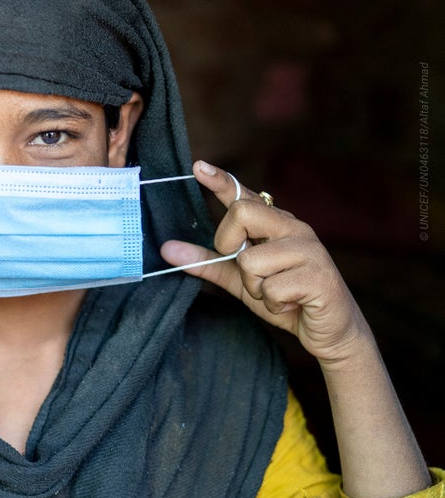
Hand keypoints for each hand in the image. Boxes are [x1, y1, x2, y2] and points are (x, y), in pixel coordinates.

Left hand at [160, 160, 369, 364]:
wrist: (330, 331)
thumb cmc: (286, 300)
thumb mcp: (240, 281)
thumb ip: (208, 263)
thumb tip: (167, 249)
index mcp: (275, 225)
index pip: (243, 196)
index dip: (220, 180)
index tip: (197, 166)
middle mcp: (293, 228)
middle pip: (241, 214)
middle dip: (231, 247)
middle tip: (250, 271)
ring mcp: (309, 249)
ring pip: (251, 261)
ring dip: (256, 288)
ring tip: (278, 294)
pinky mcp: (318, 275)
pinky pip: (272, 288)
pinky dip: (274, 305)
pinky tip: (293, 304)